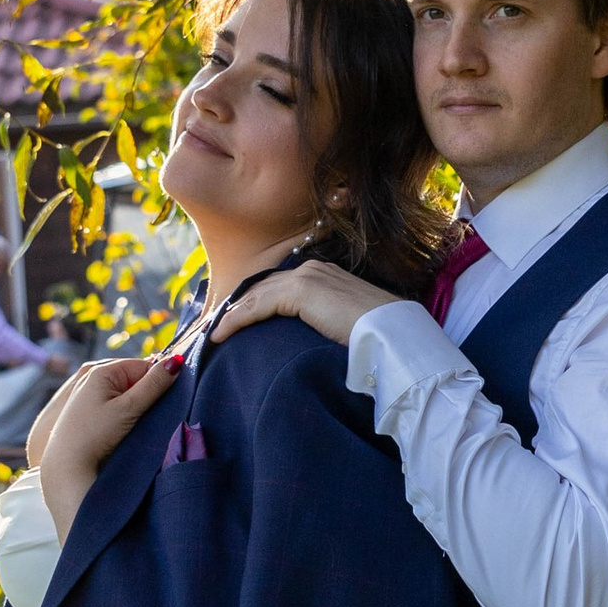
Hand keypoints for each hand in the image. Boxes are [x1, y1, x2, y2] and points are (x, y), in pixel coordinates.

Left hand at [33, 355, 179, 533]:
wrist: (65, 464)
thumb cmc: (94, 435)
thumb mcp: (128, 409)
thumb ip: (153, 384)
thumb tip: (177, 361)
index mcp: (102, 370)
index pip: (143, 366)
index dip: (156, 383)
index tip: (159, 404)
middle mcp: (91, 376)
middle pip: (133, 378)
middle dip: (144, 394)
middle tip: (143, 417)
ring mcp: (85, 392)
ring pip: (123, 392)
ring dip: (133, 406)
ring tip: (128, 425)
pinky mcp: (84, 408)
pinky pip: (111, 403)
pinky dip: (120, 412)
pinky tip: (117, 428)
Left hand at [207, 262, 397, 349]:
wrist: (393, 332)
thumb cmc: (378, 335)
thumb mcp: (347, 324)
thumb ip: (328, 321)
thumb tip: (317, 337)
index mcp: (324, 274)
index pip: (280, 286)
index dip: (256, 301)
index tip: (238, 319)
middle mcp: (313, 269)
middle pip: (263, 287)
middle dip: (239, 305)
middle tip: (218, 326)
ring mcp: (306, 277)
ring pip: (256, 295)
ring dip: (232, 314)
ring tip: (215, 333)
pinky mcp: (300, 292)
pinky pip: (257, 305)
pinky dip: (236, 320)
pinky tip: (221, 335)